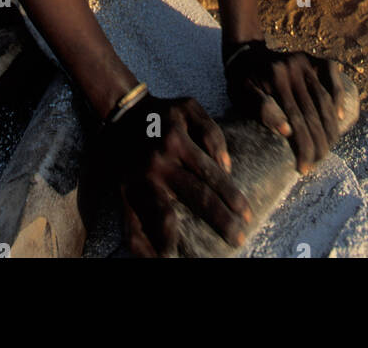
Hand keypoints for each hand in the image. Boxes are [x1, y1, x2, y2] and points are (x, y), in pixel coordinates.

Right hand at [102, 94, 251, 257]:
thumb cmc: (162, 113)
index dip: (232, 197)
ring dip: (182, 238)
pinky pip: (131, 226)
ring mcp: (139, 181)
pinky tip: (158, 259)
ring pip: (162, 216)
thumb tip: (227, 167)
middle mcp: (159, 162)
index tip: (247, 215)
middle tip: (238, 238)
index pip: (211, 175)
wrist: (121, 115)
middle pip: (195, 198)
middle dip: (221, 221)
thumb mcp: (189, 108)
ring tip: (192, 257)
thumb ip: (212, 133)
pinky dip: (143, 248)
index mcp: (177, 141)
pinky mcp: (123, 194)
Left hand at [224, 40, 345, 173]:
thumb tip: (287, 131)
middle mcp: (292, 67)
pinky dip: (338, 96)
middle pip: (313, 112)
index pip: (296, 120)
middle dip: (319, 142)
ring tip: (329, 147)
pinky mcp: (311, 58)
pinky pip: (331, 75)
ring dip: (330, 126)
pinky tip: (340, 116)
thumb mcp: (242, 95)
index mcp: (275, 78)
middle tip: (319, 161)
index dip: (304, 146)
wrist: (244, 54)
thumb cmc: (242, 82)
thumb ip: (261, 109)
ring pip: (324, 98)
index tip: (304, 167)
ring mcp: (304, 60)